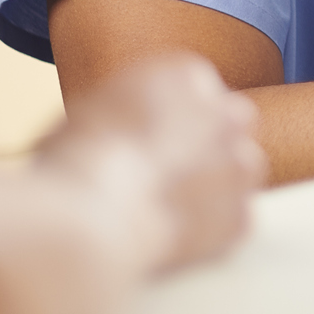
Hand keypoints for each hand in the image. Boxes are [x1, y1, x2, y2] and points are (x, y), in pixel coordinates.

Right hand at [34, 54, 265, 273]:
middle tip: (170, 175)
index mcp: (186, 75)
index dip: (178, 124)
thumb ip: (128, 113)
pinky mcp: (240, 216)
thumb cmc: (73, 161)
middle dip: (208, 148)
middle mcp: (227, 113)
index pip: (200, 93)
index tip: (156, 144)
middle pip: (232, 126)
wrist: (88, 215)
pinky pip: (235, 222)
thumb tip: (117, 133)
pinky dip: (212, 233)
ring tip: (167, 209)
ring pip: (240, 173)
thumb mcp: (91, 110)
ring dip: (215, 188)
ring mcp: (239, 165)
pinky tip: (173, 238)